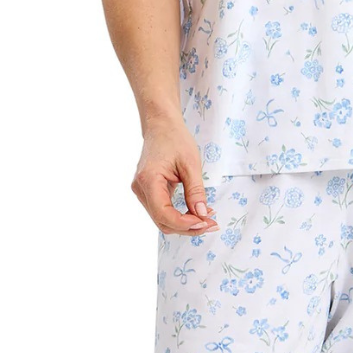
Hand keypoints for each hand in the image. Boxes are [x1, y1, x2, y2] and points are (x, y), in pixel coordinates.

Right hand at [130, 117, 220, 233]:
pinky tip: (196, 212)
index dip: (185, 223)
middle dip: (188, 227)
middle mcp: (140, 189)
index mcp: (148, 180)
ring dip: (184, 223)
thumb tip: (202, 215)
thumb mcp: (191, 164)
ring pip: (162, 219)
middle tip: (212, 224)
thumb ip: (196, 191)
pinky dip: (179, 215)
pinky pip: (162, 210)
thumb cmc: (175, 139)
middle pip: (162, 221)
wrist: (161, 125)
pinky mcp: (147, 192)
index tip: (205, 222)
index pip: (163, 214)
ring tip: (207, 218)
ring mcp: (142, 191)